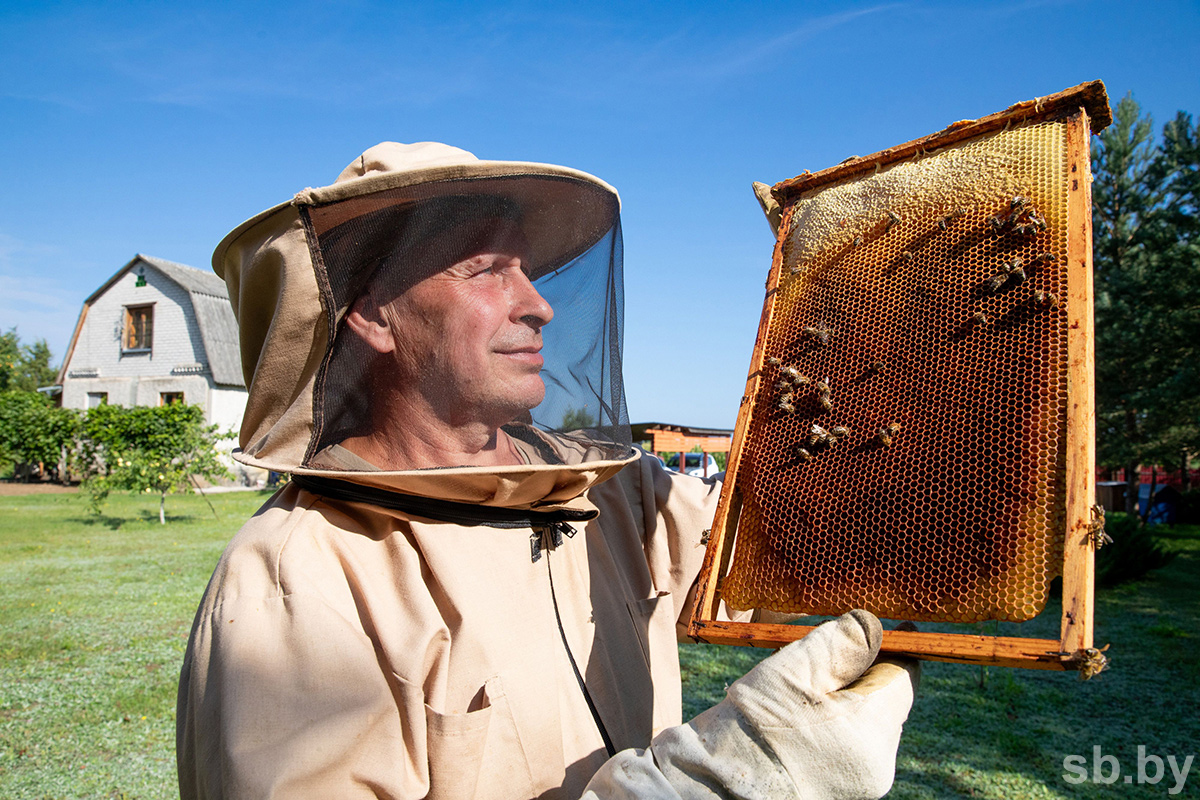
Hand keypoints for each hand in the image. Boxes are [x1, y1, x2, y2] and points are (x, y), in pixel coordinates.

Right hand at [726, 610, 919, 798]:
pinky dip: (830, 719)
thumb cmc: (750, 728)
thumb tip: (872, 624)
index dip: (892, 644)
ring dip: (842, 694)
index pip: (905, 677)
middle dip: (859, 669)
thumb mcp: (794, 671)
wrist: (713, 785)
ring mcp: (860, 782)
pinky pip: (848, 740)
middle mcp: (877, 764)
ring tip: (798, 686)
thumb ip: (841, 642)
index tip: (879, 623)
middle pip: (884, 698)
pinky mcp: (839, 788)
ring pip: (864, 719)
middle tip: (819, 653)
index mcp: (873, 735)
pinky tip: (796, 712)